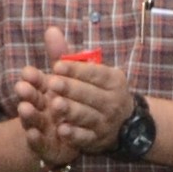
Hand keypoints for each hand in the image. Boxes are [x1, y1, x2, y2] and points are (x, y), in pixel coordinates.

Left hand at [13, 26, 133, 163]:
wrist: (122, 124)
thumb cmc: (97, 91)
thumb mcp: (88, 72)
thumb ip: (66, 54)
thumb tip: (49, 30)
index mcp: (113, 80)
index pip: (95, 73)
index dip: (75, 70)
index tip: (57, 66)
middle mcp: (113, 101)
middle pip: (90, 94)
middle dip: (71, 89)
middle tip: (52, 84)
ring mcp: (106, 122)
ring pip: (87, 115)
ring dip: (71, 111)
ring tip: (55, 105)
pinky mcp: (98, 141)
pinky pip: (86, 138)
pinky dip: (75, 135)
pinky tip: (61, 130)